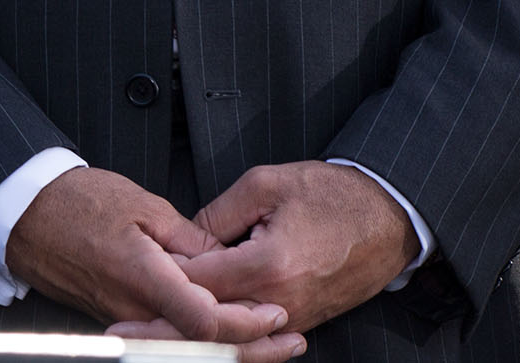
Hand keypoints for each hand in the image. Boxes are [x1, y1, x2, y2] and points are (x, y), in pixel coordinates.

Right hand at [7, 166, 300, 362]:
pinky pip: (167, 336)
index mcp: (142, 276)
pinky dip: (202, 337)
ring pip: (187, 345)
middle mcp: (133, 307)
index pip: (206, 319)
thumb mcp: (142, 204)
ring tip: (269, 342)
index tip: (274, 313)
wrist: (23, 212)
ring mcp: (123, 317)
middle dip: (252, 348)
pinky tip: (226, 332)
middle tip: (288, 341)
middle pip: (202, 345)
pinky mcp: (116, 317)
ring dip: (231, 346)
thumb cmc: (74, 201)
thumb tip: (226, 259)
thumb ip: (191, 238)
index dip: (246, 322)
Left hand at [154, 164, 419, 336]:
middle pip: (210, 319)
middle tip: (128, 317)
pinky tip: (199, 320)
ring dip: (195, 327)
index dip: (162, 275)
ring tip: (153, 324)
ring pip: (232, 334)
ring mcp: (295, 317)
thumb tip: (183, 240)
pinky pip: (255, 332)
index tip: (135, 269)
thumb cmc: (333, 195)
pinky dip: (226, 329)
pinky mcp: (305, 321)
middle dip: (167, 316)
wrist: (390, 217)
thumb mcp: (265, 185)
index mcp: (268, 266)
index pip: (196, 284)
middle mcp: (281, 301)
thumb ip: (216, 216)